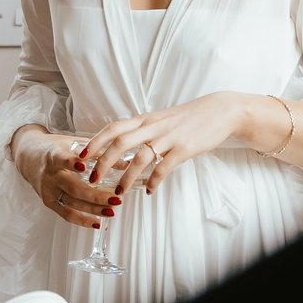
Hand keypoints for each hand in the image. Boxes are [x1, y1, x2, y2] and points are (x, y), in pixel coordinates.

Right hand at [11, 124, 119, 230]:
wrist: (29, 157)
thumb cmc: (56, 148)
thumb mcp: (72, 143)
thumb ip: (97, 152)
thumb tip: (125, 162)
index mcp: (53, 155)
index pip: (61, 159)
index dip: (71, 162)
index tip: (84, 165)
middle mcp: (49, 175)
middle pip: (72, 187)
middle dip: (95, 196)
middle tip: (116, 199)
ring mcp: (48, 190)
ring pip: (71, 203)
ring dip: (93, 209)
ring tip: (112, 211)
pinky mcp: (48, 202)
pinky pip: (66, 214)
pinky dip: (82, 220)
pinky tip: (97, 222)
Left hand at [79, 92, 262, 195]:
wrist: (220, 111)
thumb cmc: (189, 117)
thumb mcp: (162, 118)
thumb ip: (143, 129)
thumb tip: (122, 144)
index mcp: (146, 119)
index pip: (114, 128)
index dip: (95, 142)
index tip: (81, 156)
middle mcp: (154, 126)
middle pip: (121, 143)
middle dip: (103, 162)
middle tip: (93, 179)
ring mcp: (169, 137)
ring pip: (140, 158)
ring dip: (126, 177)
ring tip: (118, 192)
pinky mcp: (185, 149)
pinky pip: (164, 167)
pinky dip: (154, 181)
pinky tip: (149, 191)